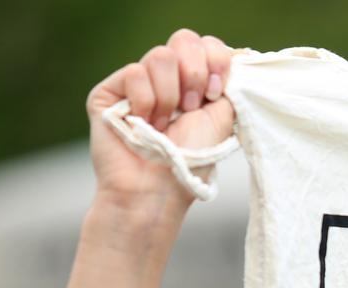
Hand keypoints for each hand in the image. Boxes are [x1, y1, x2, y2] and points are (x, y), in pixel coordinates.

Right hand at [86, 28, 235, 208]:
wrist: (158, 188)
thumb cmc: (192, 161)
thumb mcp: (223, 118)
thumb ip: (230, 84)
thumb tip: (237, 54)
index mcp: (194, 84)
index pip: (206, 45)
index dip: (216, 60)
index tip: (216, 92)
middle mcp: (165, 80)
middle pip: (184, 39)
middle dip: (195, 73)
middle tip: (191, 107)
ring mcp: (136, 84)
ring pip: (160, 56)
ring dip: (170, 96)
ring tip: (164, 124)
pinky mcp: (109, 91)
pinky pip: (134, 72)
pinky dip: (146, 102)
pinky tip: (143, 124)